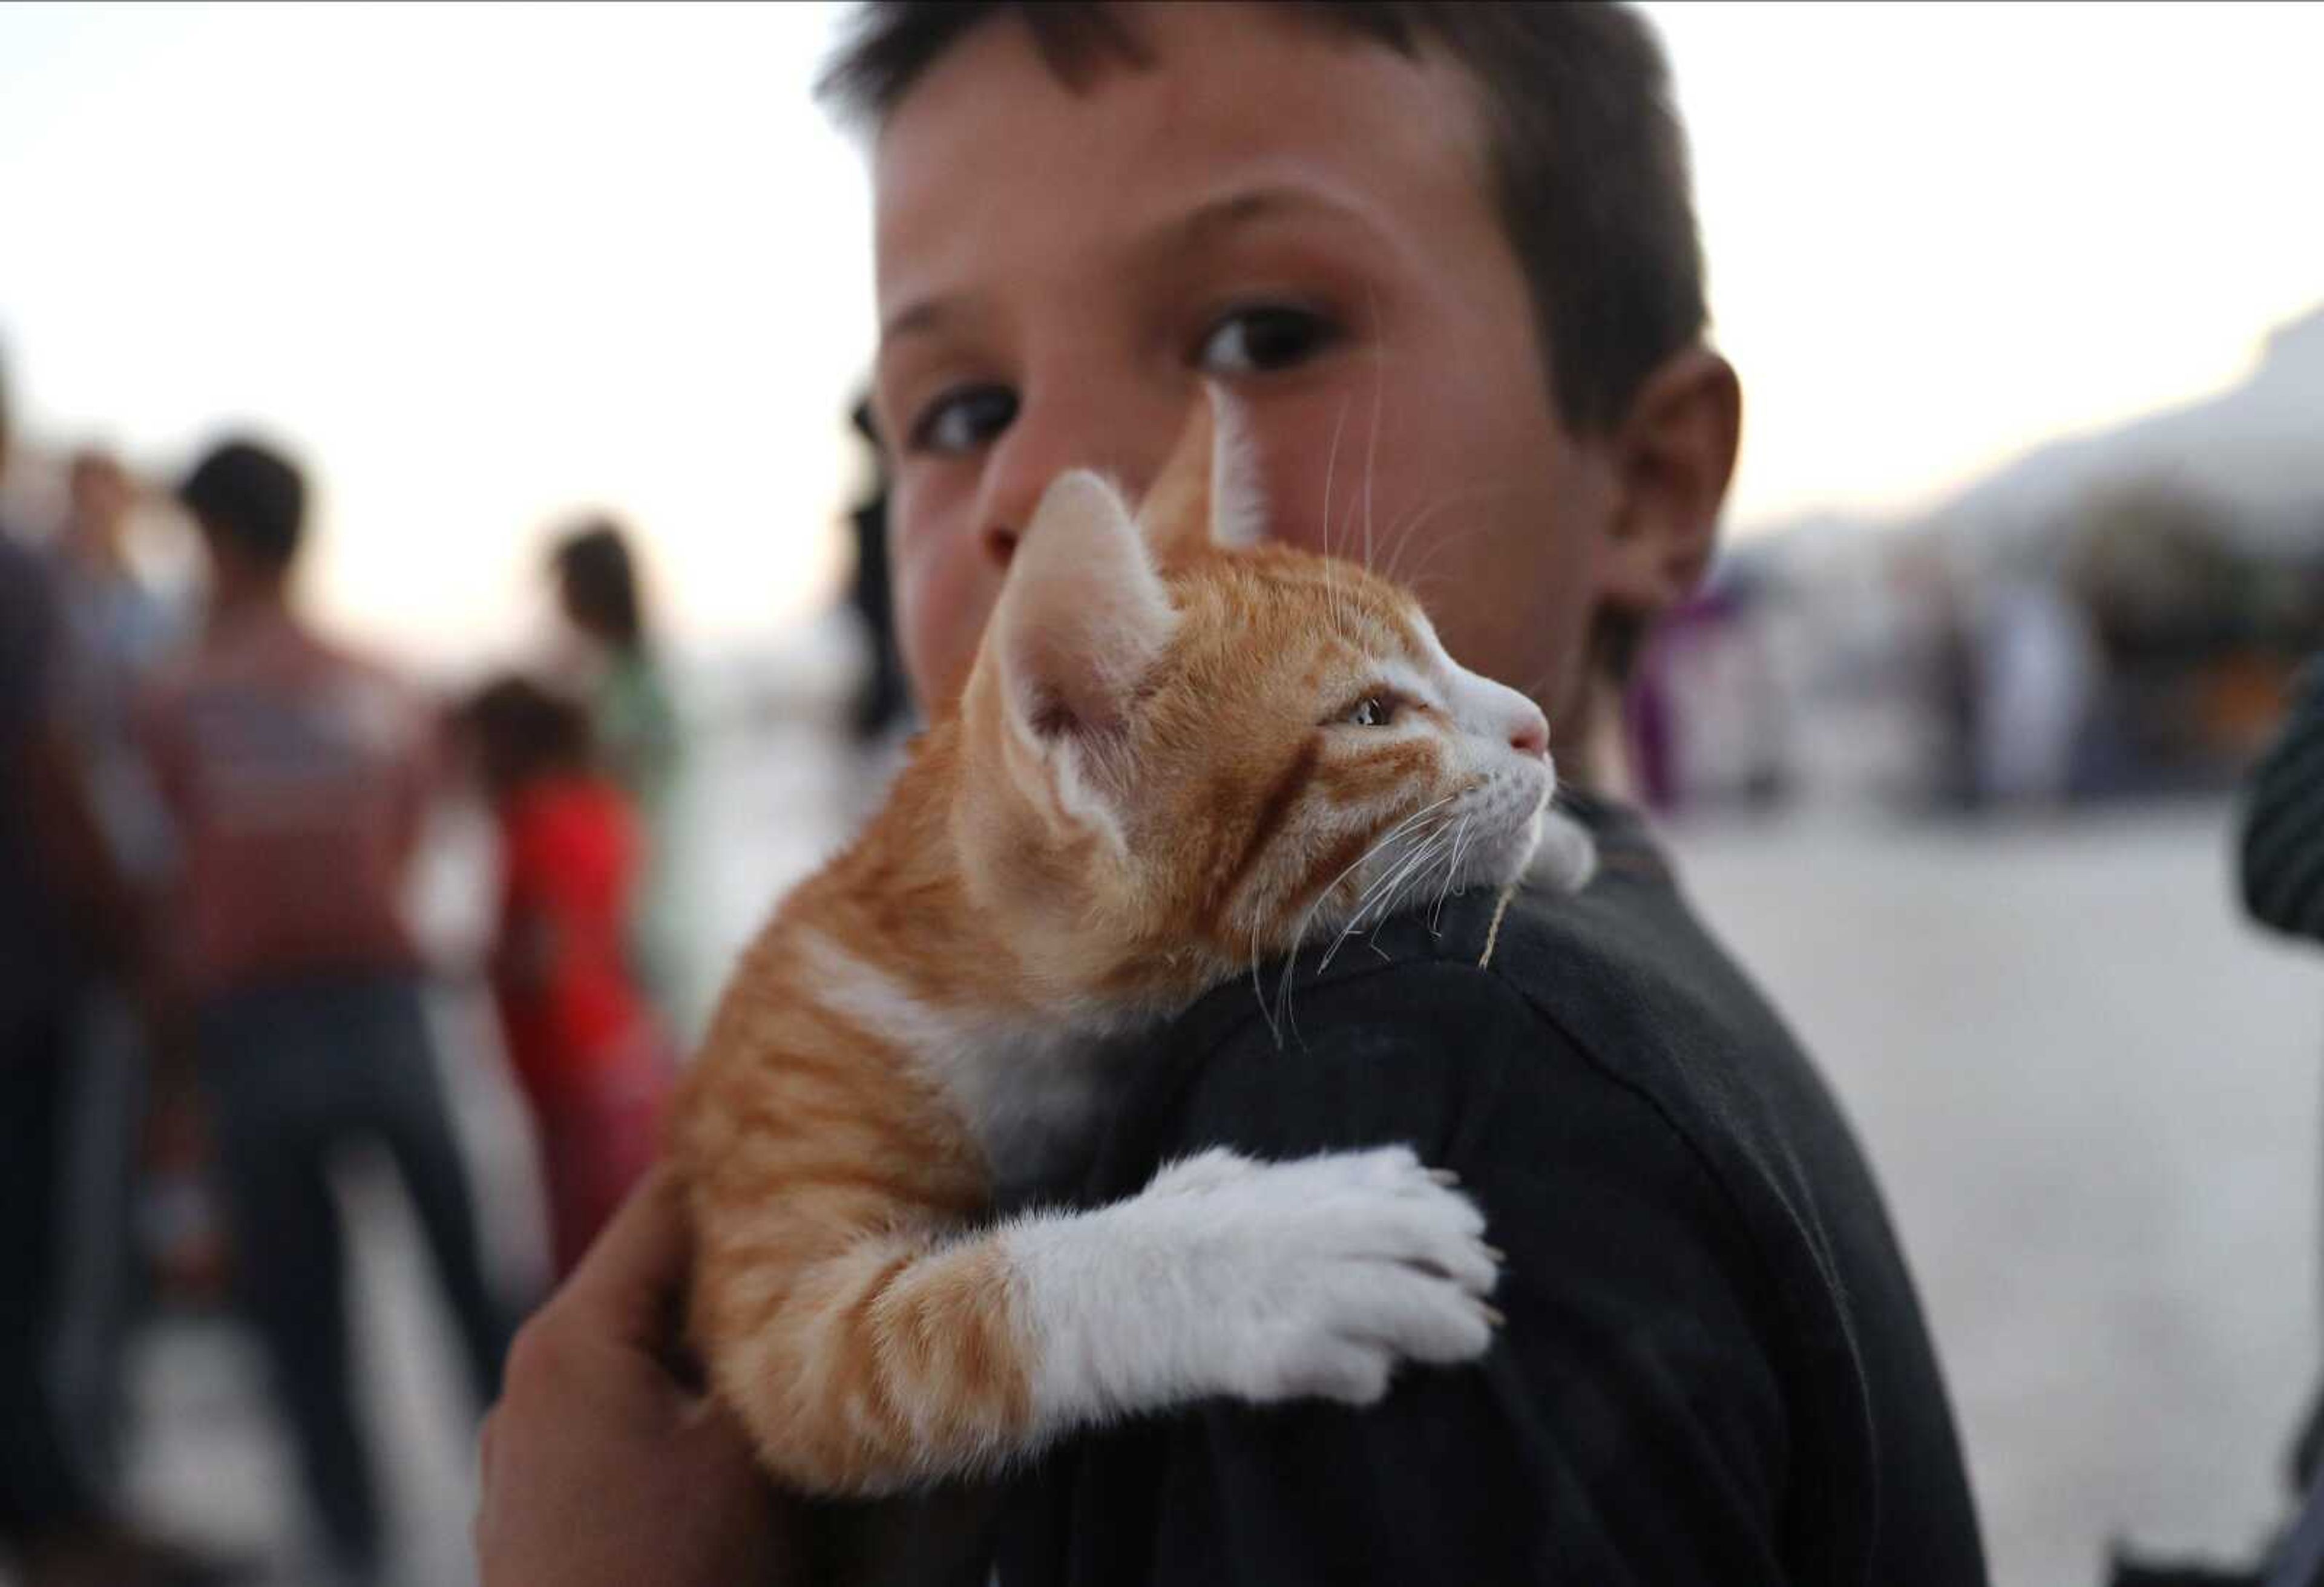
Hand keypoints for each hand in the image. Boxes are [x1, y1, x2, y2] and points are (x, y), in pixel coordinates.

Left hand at [477, 1167, 804, 1586]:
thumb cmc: (678, 1580)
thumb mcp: (760, 1452)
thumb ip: (793, 1349)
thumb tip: (850, 1279)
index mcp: (572, 1336)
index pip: (670, 1198)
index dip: (749, 1162)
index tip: (825, 1131)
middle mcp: (532, 1380)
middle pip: (655, 1276)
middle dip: (746, 1254)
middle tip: (840, 1226)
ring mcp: (527, 1452)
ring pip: (643, 1352)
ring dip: (719, 1335)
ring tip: (807, 1320)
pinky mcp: (544, 1512)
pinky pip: (626, 1417)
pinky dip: (689, 1401)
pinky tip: (754, 1421)